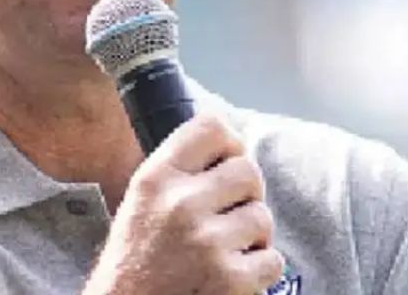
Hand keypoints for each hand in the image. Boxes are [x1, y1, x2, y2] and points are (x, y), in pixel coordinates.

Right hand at [83, 113, 284, 294]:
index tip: (228, 162)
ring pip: (263, 216)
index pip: (212, 128)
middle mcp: (180, 204)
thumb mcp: (140, 203)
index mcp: (155, 179)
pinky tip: (233, 275)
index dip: (230, 143)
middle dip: (246, 194)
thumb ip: (177, 172)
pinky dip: (260, 271)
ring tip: (227, 249)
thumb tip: (230, 147)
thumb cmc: (134, 263)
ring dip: (253, 236)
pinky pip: (273, 259)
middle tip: (229, 215)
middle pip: (248, 170)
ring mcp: (207, 242)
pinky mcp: (230, 279)